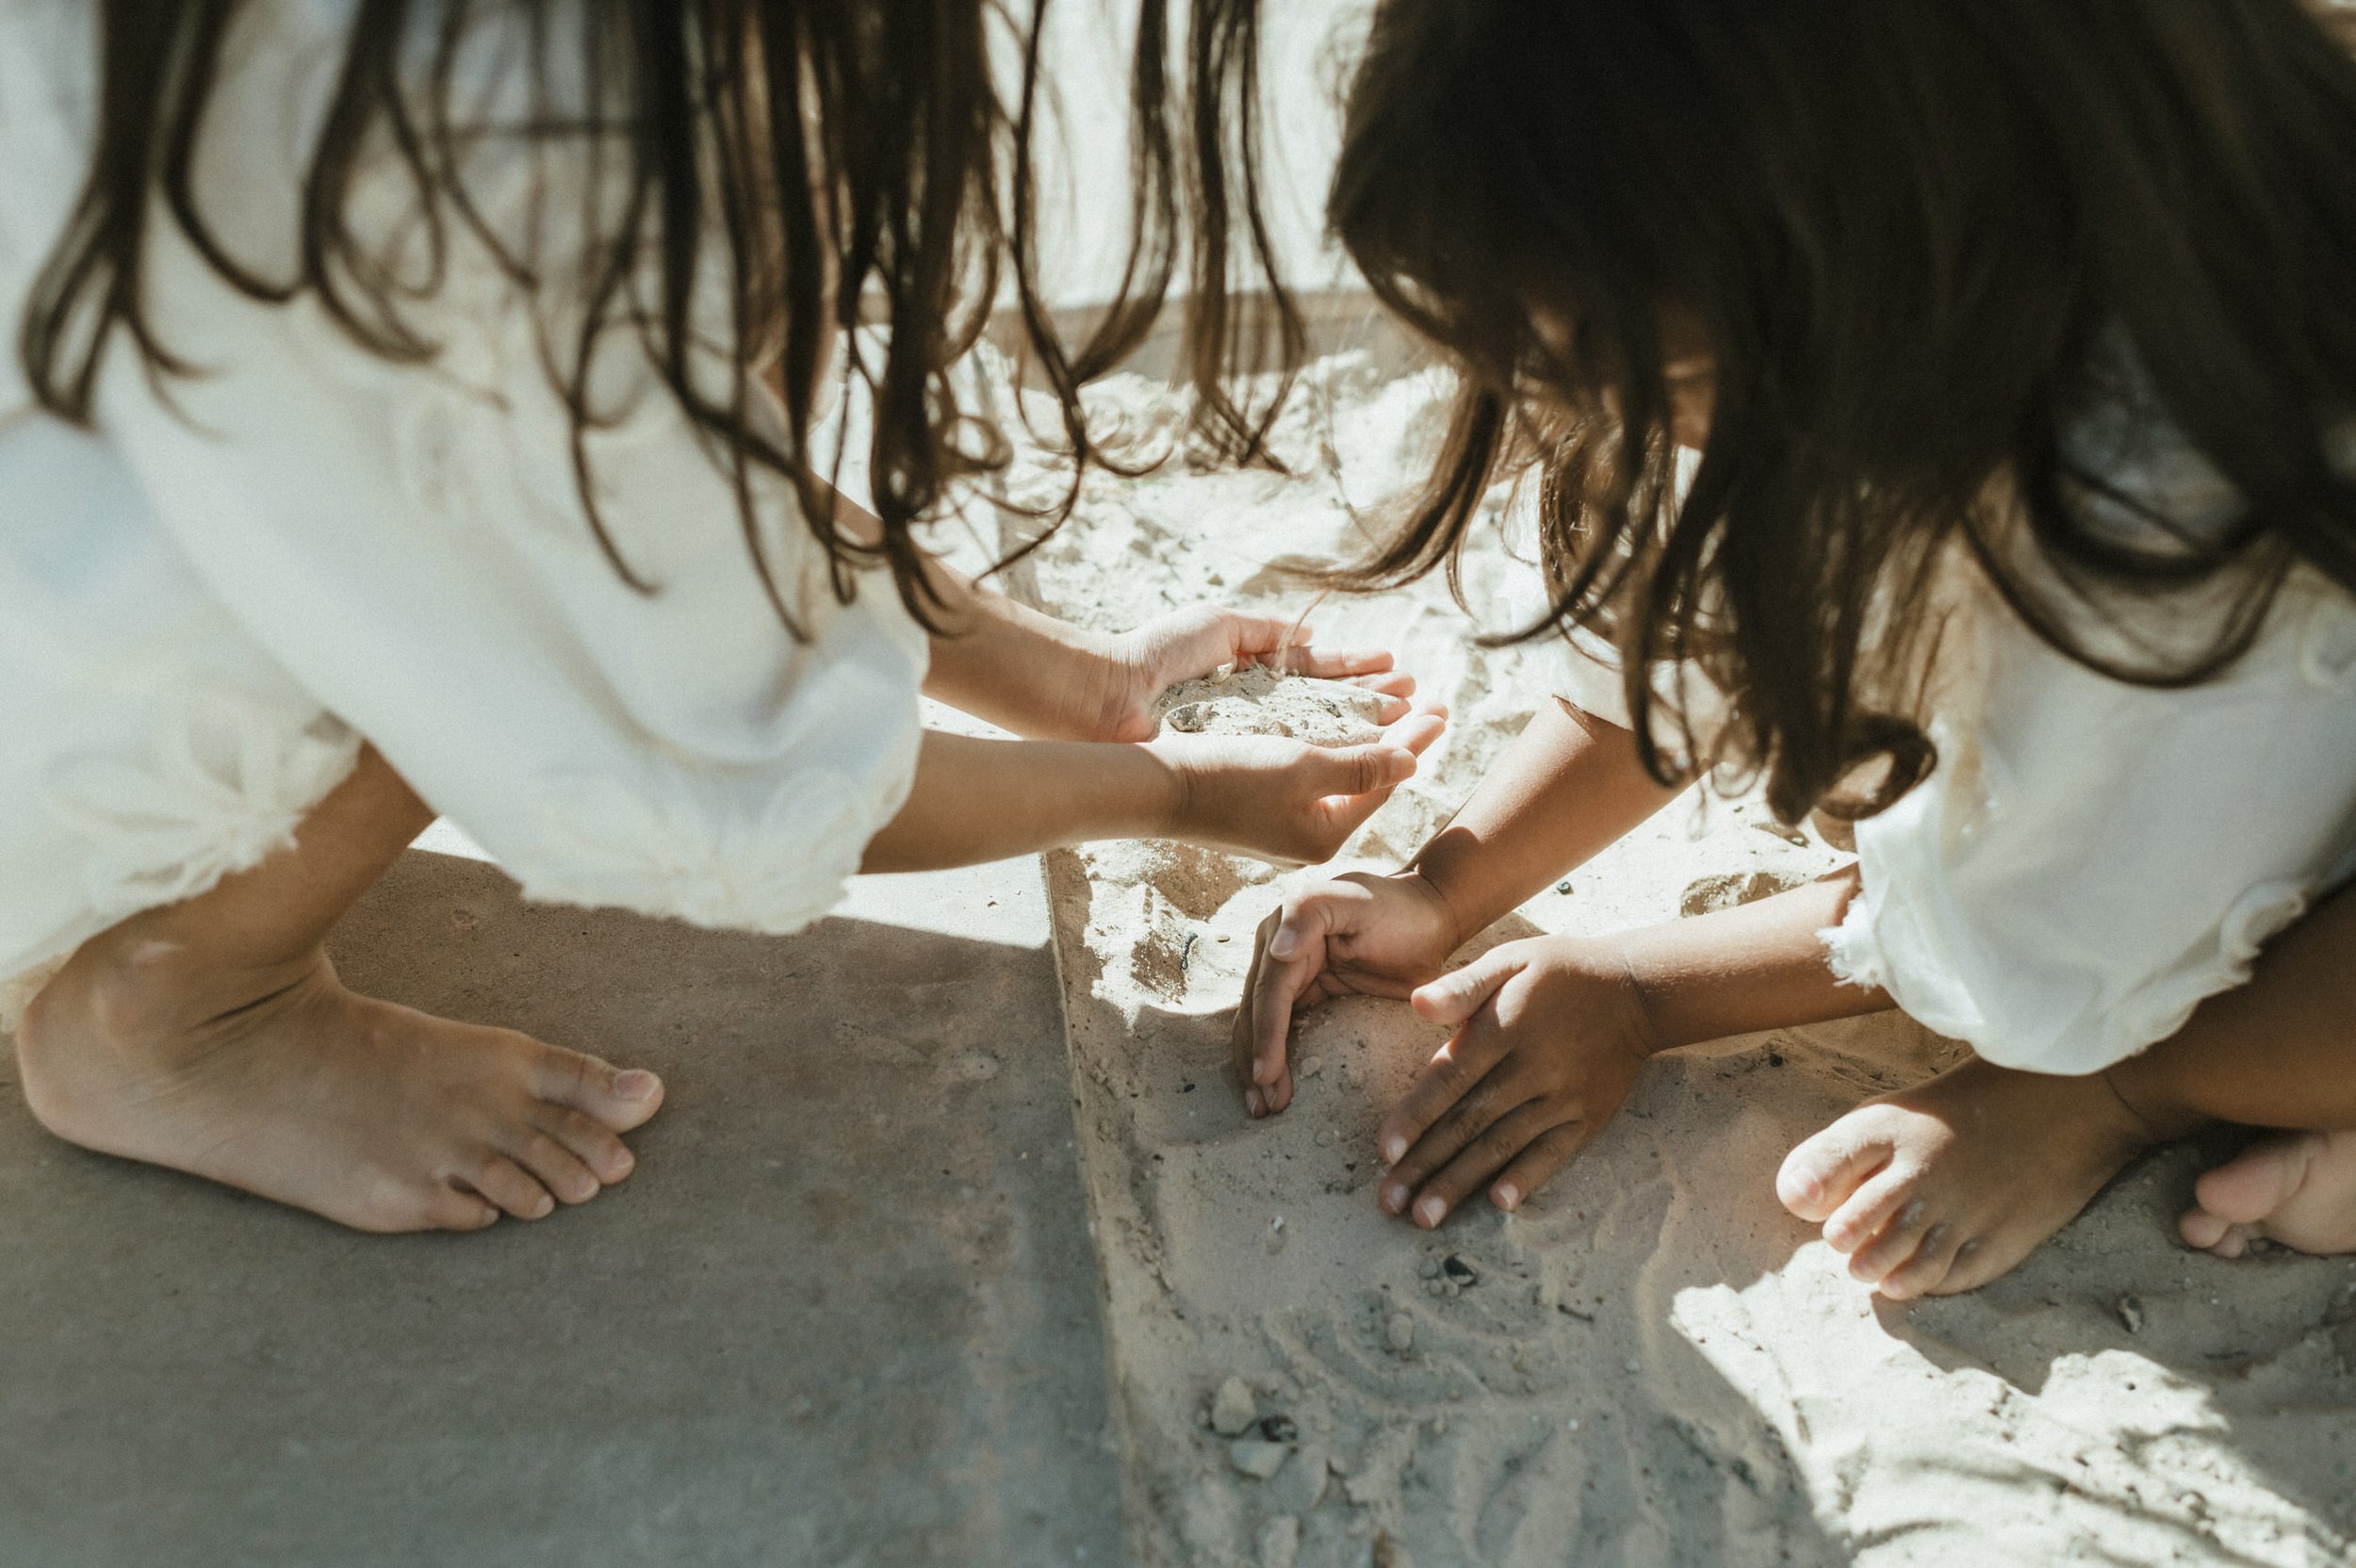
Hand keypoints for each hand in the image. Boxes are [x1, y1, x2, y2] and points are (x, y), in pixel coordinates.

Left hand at [1093, 605, 1412, 741]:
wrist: (1114, 694)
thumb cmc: (1159, 656)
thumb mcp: (1220, 627)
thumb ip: (1267, 632)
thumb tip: (1312, 636)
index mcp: (1257, 681)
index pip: (1319, 677)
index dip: (1359, 671)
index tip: (1397, 666)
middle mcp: (1262, 717)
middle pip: (1332, 709)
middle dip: (1378, 701)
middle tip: (1422, 698)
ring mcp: (1256, 746)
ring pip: (1326, 735)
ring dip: (1372, 725)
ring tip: (1413, 715)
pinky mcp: (1248, 769)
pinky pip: (1302, 759)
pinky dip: (1340, 751)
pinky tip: (1374, 746)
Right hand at [1149, 706, 1446, 864]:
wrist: (1158, 787)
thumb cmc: (1230, 776)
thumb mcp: (1302, 767)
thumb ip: (1361, 766)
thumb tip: (1413, 760)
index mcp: (1325, 835)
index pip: (1383, 782)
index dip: (1414, 741)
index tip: (1442, 708)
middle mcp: (1309, 836)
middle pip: (1367, 780)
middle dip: (1400, 740)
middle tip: (1436, 706)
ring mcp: (1285, 824)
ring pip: (1341, 776)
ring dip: (1372, 739)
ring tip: (1403, 708)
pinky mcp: (1263, 808)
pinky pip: (1314, 775)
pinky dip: (1337, 748)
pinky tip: (1350, 729)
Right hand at [1230, 870, 1464, 1117]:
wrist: (1430, 917)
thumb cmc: (1398, 908)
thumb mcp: (1356, 901)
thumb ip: (1310, 913)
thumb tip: (1275, 951)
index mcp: (1283, 927)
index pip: (1270, 989)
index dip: (1266, 1033)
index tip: (1265, 1074)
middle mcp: (1277, 950)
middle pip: (1256, 1012)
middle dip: (1255, 1059)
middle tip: (1262, 1106)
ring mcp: (1289, 974)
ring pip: (1261, 1025)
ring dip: (1257, 1066)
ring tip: (1262, 1108)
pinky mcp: (1307, 994)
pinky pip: (1284, 1030)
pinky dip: (1275, 1058)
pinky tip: (1273, 1088)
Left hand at [1373, 935, 1654, 1227]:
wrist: (1638, 991)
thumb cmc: (1561, 972)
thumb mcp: (1511, 959)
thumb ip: (1463, 985)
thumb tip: (1417, 1002)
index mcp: (1503, 1029)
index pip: (1449, 1079)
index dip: (1415, 1117)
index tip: (1384, 1152)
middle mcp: (1530, 1069)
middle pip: (1468, 1124)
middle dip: (1425, 1166)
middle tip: (1390, 1203)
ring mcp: (1560, 1098)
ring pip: (1502, 1146)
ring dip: (1460, 1183)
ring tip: (1426, 1218)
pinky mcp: (1586, 1118)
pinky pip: (1552, 1154)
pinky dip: (1525, 1179)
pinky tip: (1497, 1205)